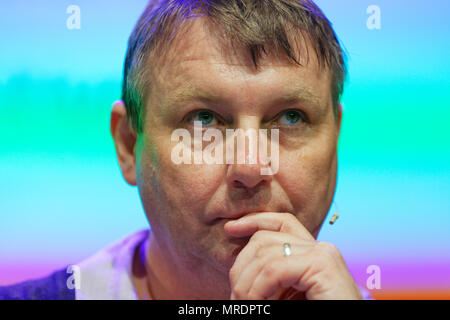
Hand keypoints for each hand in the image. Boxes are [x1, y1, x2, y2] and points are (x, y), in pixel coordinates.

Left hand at [224, 212, 362, 299]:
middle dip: (241, 266)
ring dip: (246, 284)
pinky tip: (256, 304)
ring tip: (243, 306)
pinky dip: (258, 289)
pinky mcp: (323, 266)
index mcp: (311, 253)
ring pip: (266, 253)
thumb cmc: (313, 318)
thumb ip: (267, 281)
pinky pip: (275, 269)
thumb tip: (235, 273)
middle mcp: (320, 248)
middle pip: (265, 239)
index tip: (229, 229)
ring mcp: (324, 254)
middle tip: (234, 296)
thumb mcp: (284, 297)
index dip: (253, 221)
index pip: (279, 223)